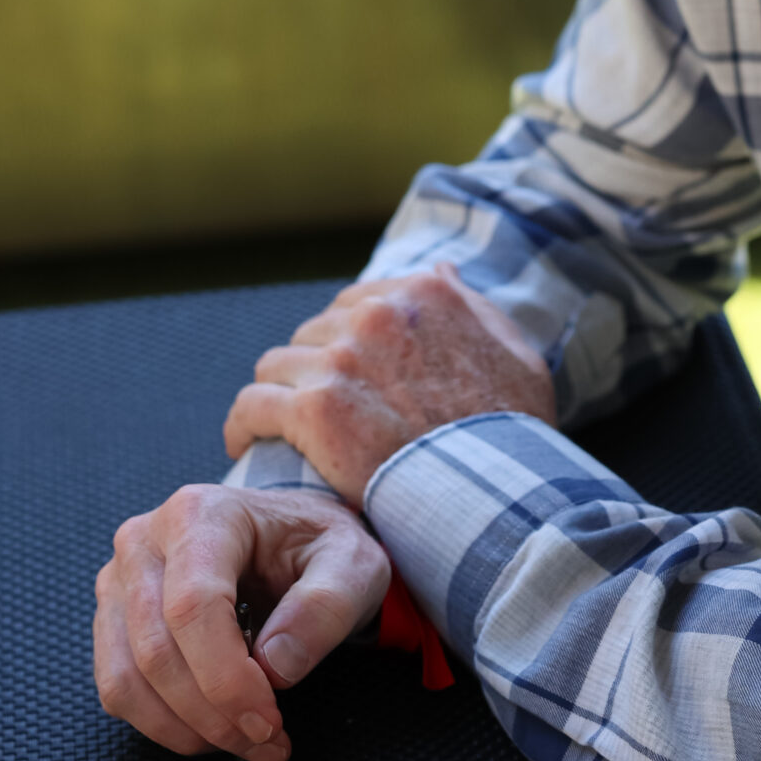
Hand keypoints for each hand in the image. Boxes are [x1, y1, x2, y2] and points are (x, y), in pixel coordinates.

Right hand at [94, 484, 389, 760]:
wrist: (292, 537)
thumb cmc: (315, 546)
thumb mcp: (353, 563)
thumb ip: (324, 607)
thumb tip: (276, 667)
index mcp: (200, 515)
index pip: (193, 606)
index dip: (225, 678)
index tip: (267, 720)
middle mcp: (144, 543)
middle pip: (156, 651)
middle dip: (213, 715)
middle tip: (268, 741)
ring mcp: (121, 583)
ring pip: (128, 679)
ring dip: (186, 729)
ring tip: (246, 740)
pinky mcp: (113, 622)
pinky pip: (118, 689)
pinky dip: (163, 725)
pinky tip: (212, 728)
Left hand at [221, 264, 556, 504]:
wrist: (494, 490)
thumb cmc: (510, 432)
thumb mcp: (516, 353)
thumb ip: (471, 306)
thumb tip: (441, 269)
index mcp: (422, 293)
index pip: (354, 303)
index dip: (345, 342)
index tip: (342, 374)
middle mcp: (376, 315)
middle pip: (313, 333)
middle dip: (313, 369)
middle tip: (318, 409)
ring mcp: (341, 360)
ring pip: (277, 365)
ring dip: (280, 394)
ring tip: (279, 427)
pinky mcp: (313, 409)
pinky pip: (252, 405)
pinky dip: (243, 425)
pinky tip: (244, 443)